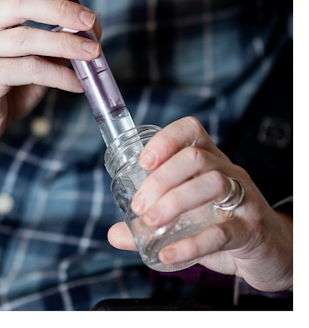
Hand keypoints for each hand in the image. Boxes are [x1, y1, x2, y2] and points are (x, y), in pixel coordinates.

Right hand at [0, 0, 103, 173]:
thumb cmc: (3, 88)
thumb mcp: (34, 58)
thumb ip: (56, 37)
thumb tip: (92, 22)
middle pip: (19, 1)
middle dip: (62, 10)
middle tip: (92, 22)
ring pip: (25, 37)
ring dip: (67, 45)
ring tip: (94, 55)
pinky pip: (28, 69)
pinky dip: (61, 76)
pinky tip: (77, 85)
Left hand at [107, 117, 292, 291]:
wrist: (272, 253)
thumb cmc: (226, 227)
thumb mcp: (186, 221)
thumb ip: (148, 227)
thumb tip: (114, 233)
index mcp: (211, 164)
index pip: (191, 132)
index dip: (165, 139)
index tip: (142, 162)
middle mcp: (229, 175)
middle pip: (196, 159)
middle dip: (160, 180)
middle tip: (139, 206)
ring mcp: (244, 201)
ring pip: (212, 184)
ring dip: (174, 202)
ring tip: (151, 222)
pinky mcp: (251, 231)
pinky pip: (222, 232)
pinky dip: (190, 244)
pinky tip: (168, 254)